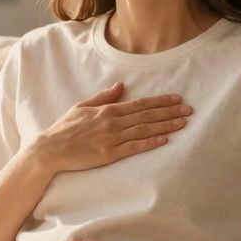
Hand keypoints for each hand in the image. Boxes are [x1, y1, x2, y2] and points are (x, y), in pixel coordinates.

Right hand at [30, 82, 192, 173]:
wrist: (51, 149)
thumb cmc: (65, 127)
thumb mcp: (82, 106)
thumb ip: (103, 97)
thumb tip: (120, 86)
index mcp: (107, 110)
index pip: (140, 104)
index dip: (160, 101)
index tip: (177, 99)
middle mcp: (112, 122)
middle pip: (147, 115)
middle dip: (170, 112)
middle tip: (189, 110)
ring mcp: (112, 139)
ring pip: (144, 130)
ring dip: (165, 126)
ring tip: (183, 123)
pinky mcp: (109, 154)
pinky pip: (134, 147)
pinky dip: (150, 143)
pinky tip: (164, 140)